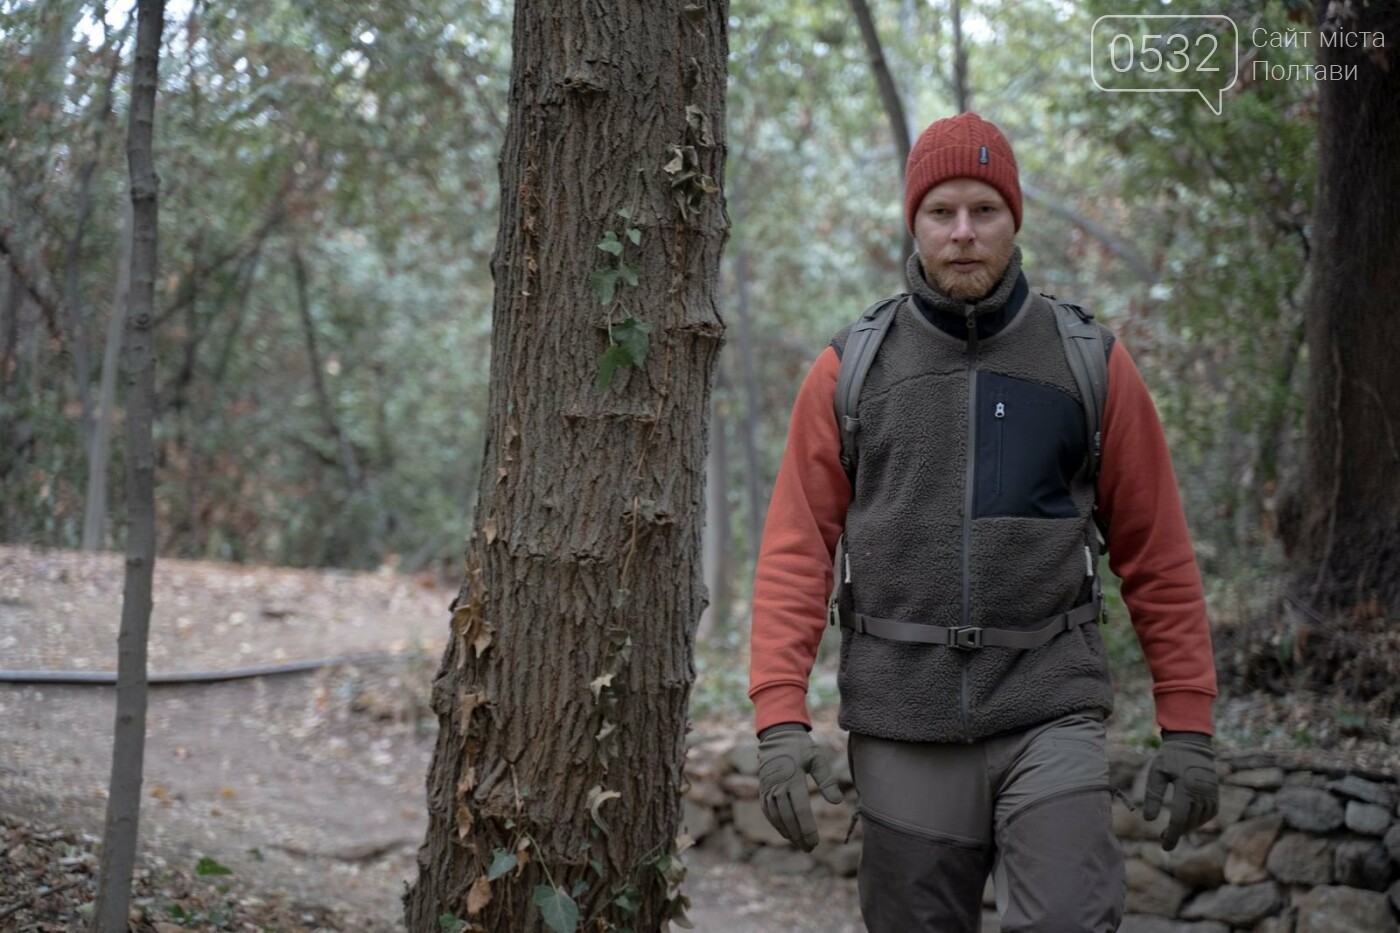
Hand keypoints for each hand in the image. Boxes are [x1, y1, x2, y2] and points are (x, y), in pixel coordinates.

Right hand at [757, 724, 843, 850]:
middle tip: (809, 848)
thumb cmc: (801, 747)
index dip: (807, 828)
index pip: (800, 809)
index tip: (815, 842)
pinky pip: (768, 811)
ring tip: (800, 844)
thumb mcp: (817, 758)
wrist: (777, 736)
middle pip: (788, 817)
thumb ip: (827, 780)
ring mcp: (768, 788)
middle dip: (799, 835)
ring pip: (776, 817)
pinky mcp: (763, 790)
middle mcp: (777, 786)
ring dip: (788, 833)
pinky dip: (776, 824)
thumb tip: (836, 802)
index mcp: (792, 778)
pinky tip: (786, 833)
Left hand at [1143, 731, 1217, 850]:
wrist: (1191, 743)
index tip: (1164, 847)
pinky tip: (1188, 821)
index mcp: (1186, 788)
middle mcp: (1202, 793)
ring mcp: (1211, 794)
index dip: (1172, 835)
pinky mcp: (1215, 793)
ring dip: (1187, 828)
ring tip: (1172, 830)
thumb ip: (1153, 795)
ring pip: (1200, 820)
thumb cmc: (1170, 757)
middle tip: (1163, 837)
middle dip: (1176, 833)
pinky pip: (1210, 814)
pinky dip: (1199, 820)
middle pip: (1189, 822)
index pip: (1179, 819)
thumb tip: (1149, 820)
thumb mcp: (1156, 772)